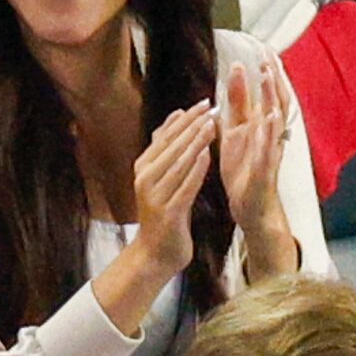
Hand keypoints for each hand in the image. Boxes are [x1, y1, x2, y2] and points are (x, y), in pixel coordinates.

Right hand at [131, 102, 216, 287]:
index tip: (204, 102)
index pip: (165, 136)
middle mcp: (144, 179)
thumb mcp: (162, 177)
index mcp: (143, 167)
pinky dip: (196, 170)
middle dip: (193, 125)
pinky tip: (207, 155)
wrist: (155, 253)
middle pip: (172, 146)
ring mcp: (154, 196)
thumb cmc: (164, 213)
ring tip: (212, 125)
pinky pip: (184, 186)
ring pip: (178, 163)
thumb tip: (177, 114)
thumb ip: (168, 149)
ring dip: (196, 142)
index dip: (185, 118)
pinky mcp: (167, 212)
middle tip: (212, 107)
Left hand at [217, 58, 294, 272]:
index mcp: (259, 127)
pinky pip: (269, 153)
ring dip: (272, 100)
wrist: (250, 209)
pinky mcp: (266, 173)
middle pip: (275, 103)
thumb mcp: (234, 135)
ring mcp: (270, 153)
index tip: (260, 49)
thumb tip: (234, 75)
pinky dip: (268, 138)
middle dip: (271, 80)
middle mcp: (269, 137)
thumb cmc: (244, 172)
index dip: (263, 73)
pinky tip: (267, 122)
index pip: (264, 95)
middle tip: (266, 57)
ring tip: (268, 79)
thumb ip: (235, 107)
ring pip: (275, 124)